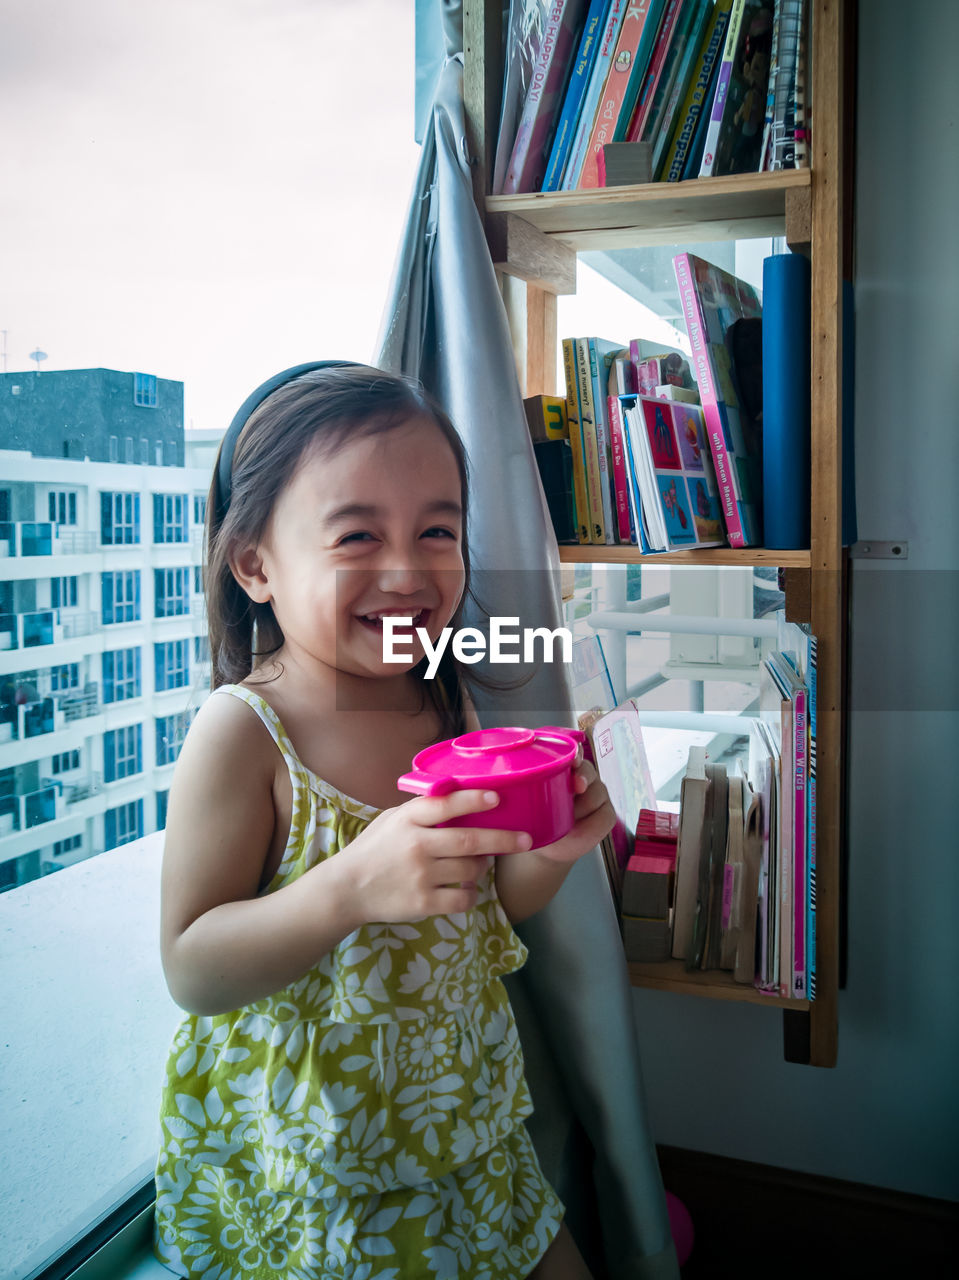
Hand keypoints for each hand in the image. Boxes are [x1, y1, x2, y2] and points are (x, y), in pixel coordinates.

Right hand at [337, 789, 530, 924]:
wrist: (346, 888)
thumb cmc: (374, 848)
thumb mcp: (392, 820)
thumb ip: (423, 810)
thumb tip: (462, 795)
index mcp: (408, 820)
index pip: (445, 804)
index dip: (473, 800)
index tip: (497, 797)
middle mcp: (416, 846)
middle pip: (469, 841)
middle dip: (502, 839)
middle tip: (525, 838)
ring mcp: (420, 876)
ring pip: (470, 870)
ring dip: (481, 867)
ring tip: (478, 864)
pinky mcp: (422, 903)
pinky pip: (462, 899)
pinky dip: (470, 895)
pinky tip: (466, 889)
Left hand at [531, 756, 614, 864]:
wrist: (547, 847)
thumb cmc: (533, 819)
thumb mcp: (523, 802)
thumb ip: (521, 788)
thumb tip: (504, 780)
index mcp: (562, 767)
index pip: (573, 752)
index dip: (575, 753)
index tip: (573, 760)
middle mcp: (581, 776)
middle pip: (587, 770)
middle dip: (583, 776)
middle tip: (577, 786)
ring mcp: (596, 793)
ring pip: (596, 792)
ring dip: (581, 807)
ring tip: (565, 820)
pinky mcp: (605, 814)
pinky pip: (604, 815)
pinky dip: (590, 826)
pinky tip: (578, 830)